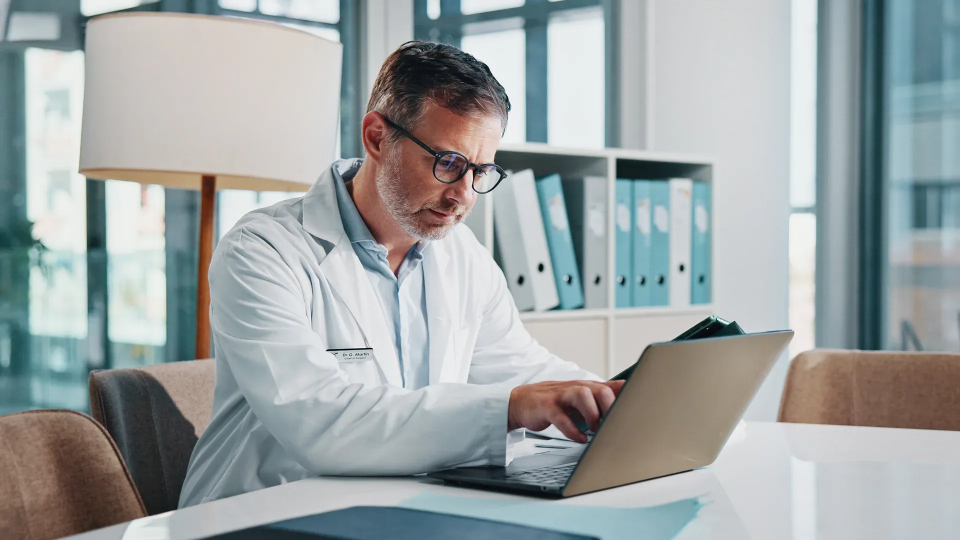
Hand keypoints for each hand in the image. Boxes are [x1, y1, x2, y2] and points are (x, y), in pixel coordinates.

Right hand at [507, 380, 625, 442]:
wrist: (522, 401)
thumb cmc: (557, 401)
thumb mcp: (582, 397)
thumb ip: (604, 397)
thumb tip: (629, 396)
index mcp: (588, 387)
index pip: (612, 386)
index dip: (627, 396)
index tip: (637, 411)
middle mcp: (577, 388)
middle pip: (600, 389)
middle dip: (610, 407)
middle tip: (613, 425)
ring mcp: (561, 396)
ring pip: (581, 395)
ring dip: (592, 414)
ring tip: (595, 430)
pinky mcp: (547, 407)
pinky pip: (561, 417)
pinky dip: (572, 429)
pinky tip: (580, 438)